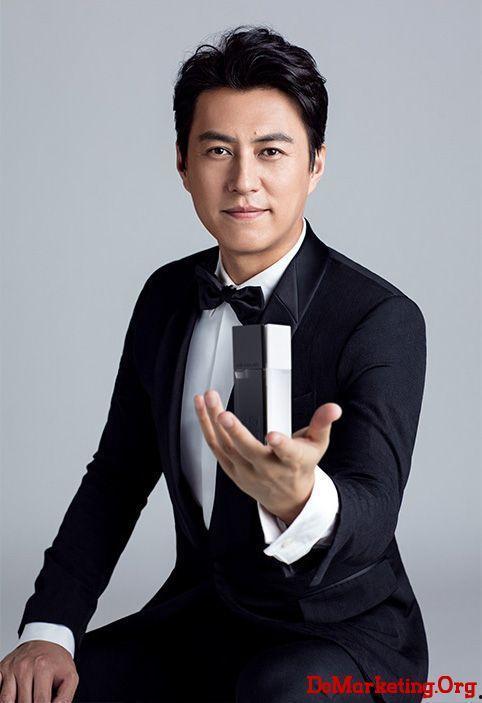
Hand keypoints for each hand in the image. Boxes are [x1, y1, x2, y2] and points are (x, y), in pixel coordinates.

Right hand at [0, 640, 78, 702]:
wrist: (46, 640)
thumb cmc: (56, 661)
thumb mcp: (70, 676)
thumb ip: (65, 697)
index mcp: (43, 668)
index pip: (40, 701)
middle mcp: (25, 666)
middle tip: (36, 700)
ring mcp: (11, 667)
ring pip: (7, 700)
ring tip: (27, 699)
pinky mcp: (2, 668)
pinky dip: (4, 698)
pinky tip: (14, 696)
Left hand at [194, 390, 341, 523]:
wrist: (288, 498)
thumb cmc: (300, 467)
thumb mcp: (317, 445)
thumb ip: (322, 423)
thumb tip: (333, 408)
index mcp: (291, 461)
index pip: (287, 453)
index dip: (280, 445)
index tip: (273, 435)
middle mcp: (267, 468)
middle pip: (248, 451)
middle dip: (235, 432)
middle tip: (224, 413)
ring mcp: (247, 471)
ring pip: (226, 447)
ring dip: (213, 422)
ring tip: (209, 399)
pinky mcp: (232, 470)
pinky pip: (216, 448)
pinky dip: (206, 428)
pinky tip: (202, 409)